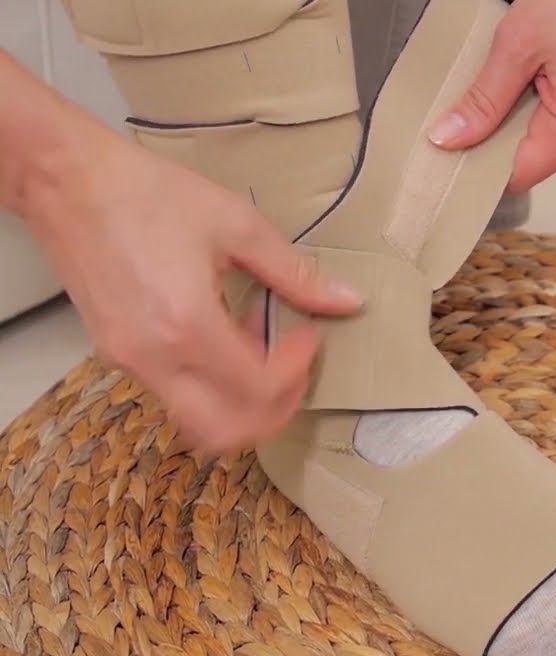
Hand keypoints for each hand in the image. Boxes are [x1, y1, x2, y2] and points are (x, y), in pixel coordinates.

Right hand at [21, 125, 363, 451]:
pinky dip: (211, 383)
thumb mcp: (236, 224)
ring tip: (261, 350)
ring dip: (242, 402)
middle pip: (226, 431)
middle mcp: (154, 357)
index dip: (298, 373)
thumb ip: (294, 272)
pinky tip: (225, 337)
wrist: (68, 181)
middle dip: (273, 412)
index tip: (310, 336)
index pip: (259, 390)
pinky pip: (174, 393)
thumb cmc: (146, 193)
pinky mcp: (116, 354)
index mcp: (187, 324)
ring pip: (197, 421)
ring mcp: (130, 362)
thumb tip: (346, 300)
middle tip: (296, 370)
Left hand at [427, 0, 555, 191]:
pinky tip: (528, 72)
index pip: (523, 174)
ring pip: (551, 131)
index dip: (484, 169)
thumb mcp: (517, 45)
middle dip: (500, 139)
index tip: (452, 154)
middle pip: (537, 155)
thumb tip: (452, 136)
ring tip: (502, 81)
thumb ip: (483, 98)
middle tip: (466, 113)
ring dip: (521, 114)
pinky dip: (541, 99)